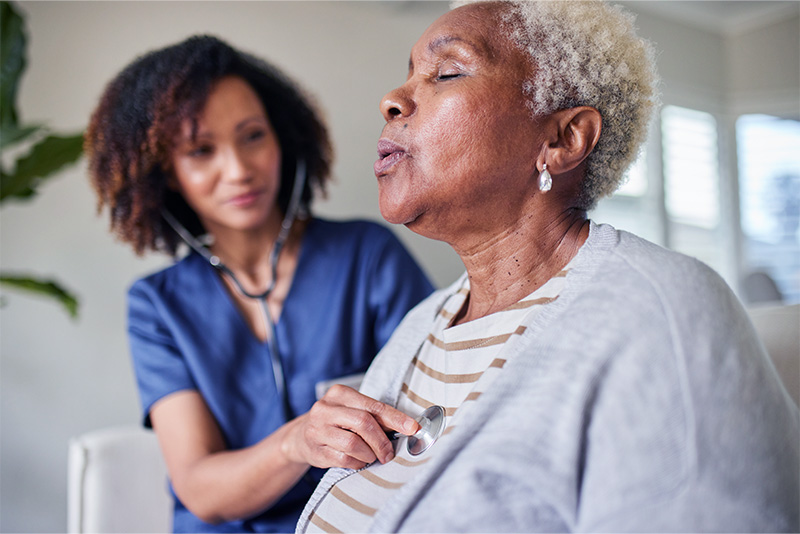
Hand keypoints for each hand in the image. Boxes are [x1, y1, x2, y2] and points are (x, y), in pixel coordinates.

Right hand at [283, 385, 419, 468]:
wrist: (300, 437)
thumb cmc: (336, 422)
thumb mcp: (352, 410)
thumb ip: (374, 415)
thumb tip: (407, 426)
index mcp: (339, 393)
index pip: (373, 406)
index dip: (395, 418)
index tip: (412, 428)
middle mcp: (325, 408)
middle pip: (363, 423)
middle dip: (382, 441)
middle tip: (389, 453)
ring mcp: (318, 429)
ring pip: (353, 443)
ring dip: (369, 453)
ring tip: (372, 456)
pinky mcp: (316, 449)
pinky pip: (344, 459)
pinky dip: (358, 463)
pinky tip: (359, 461)